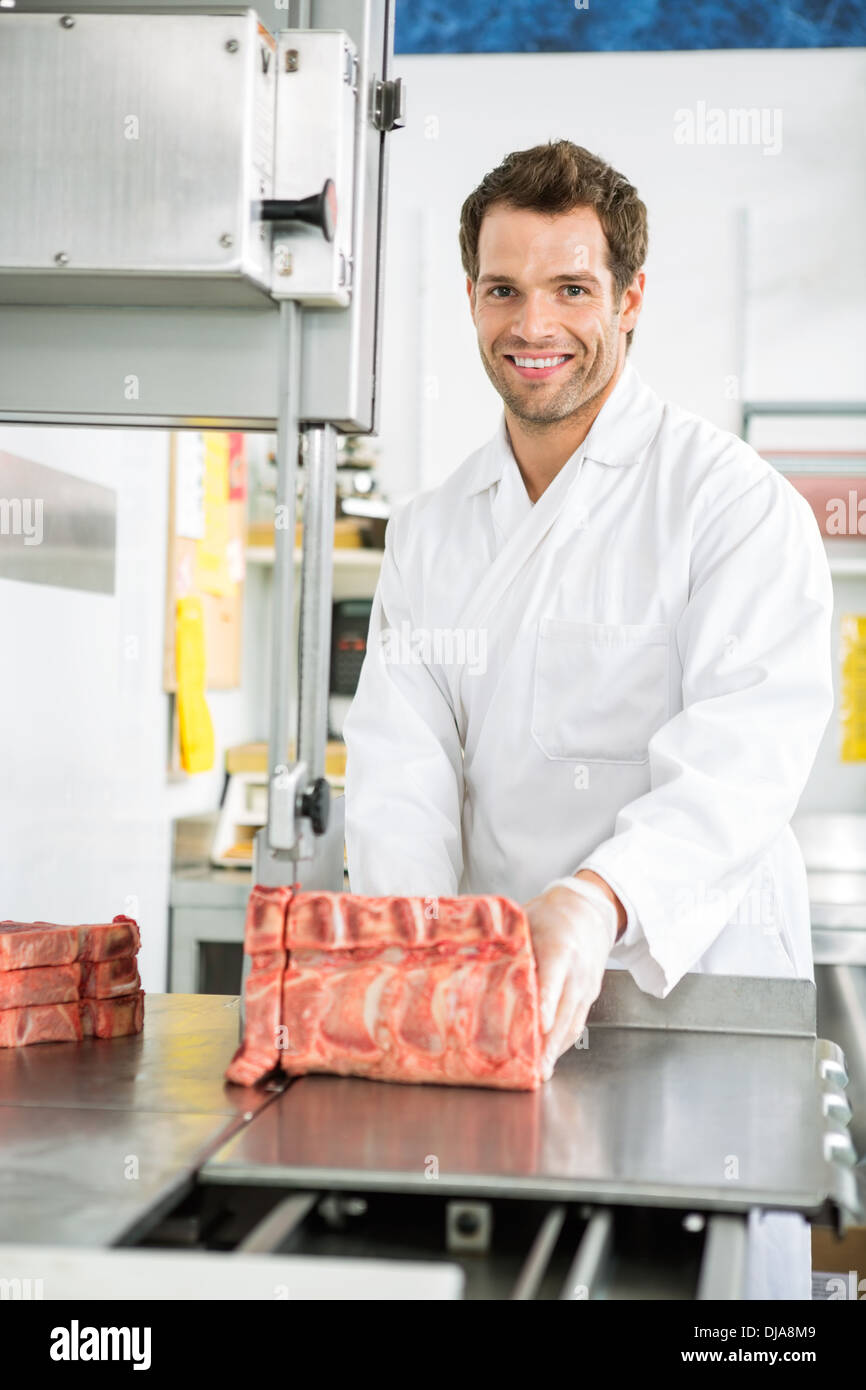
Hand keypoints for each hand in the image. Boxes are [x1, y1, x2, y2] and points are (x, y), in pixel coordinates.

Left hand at [523, 883, 618, 1080]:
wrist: (592, 910)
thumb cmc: (553, 914)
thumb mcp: (528, 919)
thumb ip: (509, 944)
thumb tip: (475, 963)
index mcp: (561, 947)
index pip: (554, 978)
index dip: (547, 1002)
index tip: (540, 1024)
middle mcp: (577, 971)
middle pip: (565, 1011)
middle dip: (551, 1042)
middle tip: (536, 1068)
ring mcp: (587, 986)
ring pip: (573, 1022)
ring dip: (557, 1050)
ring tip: (540, 1072)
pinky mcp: (590, 995)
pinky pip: (576, 1022)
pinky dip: (563, 1041)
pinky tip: (549, 1055)